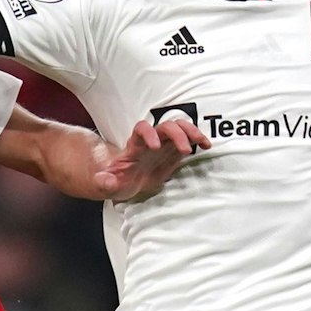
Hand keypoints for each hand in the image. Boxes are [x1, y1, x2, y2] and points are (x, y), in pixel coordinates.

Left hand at [91, 115, 209, 201]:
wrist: (124, 181)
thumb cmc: (116, 180)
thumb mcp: (107, 184)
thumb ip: (104, 182)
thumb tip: (103, 180)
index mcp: (134, 145)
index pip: (141, 129)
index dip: (148, 133)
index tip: (155, 147)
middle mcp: (151, 140)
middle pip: (165, 126)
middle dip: (176, 134)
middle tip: (185, 150)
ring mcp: (164, 144)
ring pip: (179, 128)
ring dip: (191, 132)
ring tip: (202, 142)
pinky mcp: (173, 152)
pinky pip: (188, 140)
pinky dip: (198, 140)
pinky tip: (207, 146)